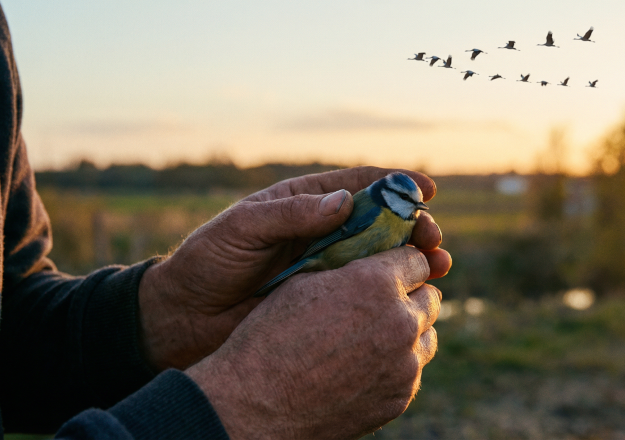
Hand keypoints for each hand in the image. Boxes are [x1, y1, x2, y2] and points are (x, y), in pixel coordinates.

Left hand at [138, 166, 451, 369]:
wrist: (185, 317)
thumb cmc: (209, 261)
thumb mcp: (243, 228)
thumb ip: (290, 215)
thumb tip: (344, 202)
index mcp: (305, 203)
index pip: (360, 185)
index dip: (396, 184)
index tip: (427, 189)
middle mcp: (324, 233)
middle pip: (382, 223)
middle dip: (414, 226)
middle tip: (433, 238)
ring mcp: (328, 268)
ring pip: (382, 260)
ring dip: (415, 260)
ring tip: (439, 266)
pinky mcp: (327, 302)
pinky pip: (366, 294)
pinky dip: (394, 293)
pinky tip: (416, 297)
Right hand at [185, 246, 440, 439]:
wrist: (257, 407)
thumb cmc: (270, 338)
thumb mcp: (301, 283)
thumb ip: (345, 267)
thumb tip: (366, 258)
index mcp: (375, 283)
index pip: (416, 259)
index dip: (401, 262)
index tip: (389, 268)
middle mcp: (399, 321)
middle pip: (430, 296)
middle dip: (409, 294)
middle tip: (382, 302)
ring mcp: (405, 363)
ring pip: (427, 334)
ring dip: (409, 329)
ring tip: (375, 334)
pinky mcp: (401, 395)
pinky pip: (413, 369)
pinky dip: (398, 363)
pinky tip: (366, 364)